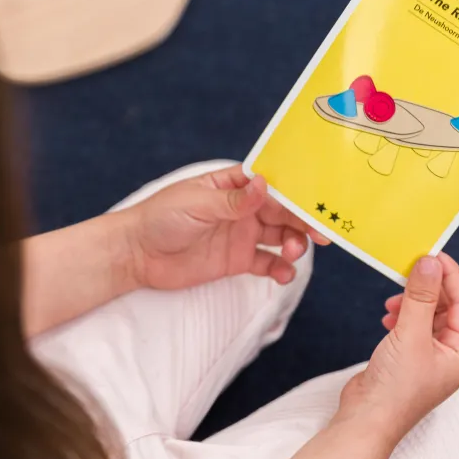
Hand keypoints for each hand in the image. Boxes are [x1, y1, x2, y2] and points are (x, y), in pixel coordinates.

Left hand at [125, 164, 329, 290]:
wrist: (137, 254)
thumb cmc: (161, 217)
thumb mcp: (197, 204)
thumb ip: (233, 200)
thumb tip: (263, 184)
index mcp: (233, 185)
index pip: (272, 185)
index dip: (296, 194)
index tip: (316, 203)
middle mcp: (242, 208)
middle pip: (282, 212)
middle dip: (302, 221)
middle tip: (321, 234)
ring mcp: (242, 234)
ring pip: (280, 237)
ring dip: (294, 244)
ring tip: (292, 253)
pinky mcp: (237, 260)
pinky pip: (267, 264)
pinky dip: (280, 268)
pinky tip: (285, 274)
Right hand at [334, 253, 458, 449]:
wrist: (367, 418)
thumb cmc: (395, 387)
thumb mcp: (410, 334)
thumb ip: (421, 296)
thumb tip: (430, 263)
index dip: (451, 275)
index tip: (434, 253)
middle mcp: (450, 353)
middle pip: (448, 307)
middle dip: (430, 287)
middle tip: (411, 268)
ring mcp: (429, 356)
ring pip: (429, 315)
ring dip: (414, 300)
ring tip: (395, 298)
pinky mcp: (409, 357)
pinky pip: (413, 325)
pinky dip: (403, 314)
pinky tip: (389, 315)